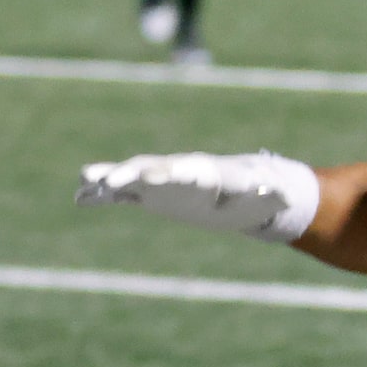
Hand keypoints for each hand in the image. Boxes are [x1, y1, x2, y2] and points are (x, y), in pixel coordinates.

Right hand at [76, 151, 318, 240]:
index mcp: (209, 173)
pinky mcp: (150, 192)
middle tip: (108, 179)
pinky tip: (80, 198)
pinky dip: (105, 194)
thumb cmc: (255, 195)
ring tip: (85, 179)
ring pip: (132, 175)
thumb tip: (285, 195)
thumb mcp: (266, 198)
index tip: (153, 175)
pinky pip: (124, 192)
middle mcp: (181, 171)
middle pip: (153, 168)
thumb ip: (272, 195)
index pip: (188, 170)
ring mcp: (162, 180)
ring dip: (110, 177)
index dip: (171, 172)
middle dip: (132, 172)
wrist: (241, 191)